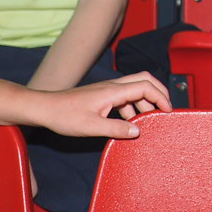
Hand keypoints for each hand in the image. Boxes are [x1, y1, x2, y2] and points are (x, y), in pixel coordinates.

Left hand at [31, 73, 171, 138]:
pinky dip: (133, 107)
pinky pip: (125, 97)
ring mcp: (108, 90)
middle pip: (145, 80)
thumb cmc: (65, 116)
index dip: (161, 97)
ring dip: (145, 102)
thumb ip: (117, 128)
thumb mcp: (92, 126)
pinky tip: (129, 122)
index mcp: (113, 91)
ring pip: (135, 89)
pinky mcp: (103, 96)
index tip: (167, 112)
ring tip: (147, 121)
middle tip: (164, 110)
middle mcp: (113, 86)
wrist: (45, 108)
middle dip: (158, 93)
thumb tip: (138, 131)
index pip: (146, 86)